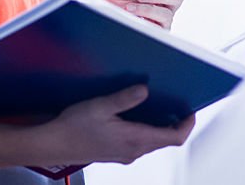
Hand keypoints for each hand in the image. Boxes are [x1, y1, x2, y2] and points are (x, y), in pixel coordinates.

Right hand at [38, 85, 194, 165]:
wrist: (53, 145)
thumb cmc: (73, 128)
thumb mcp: (100, 106)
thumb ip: (125, 98)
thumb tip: (145, 90)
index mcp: (134, 139)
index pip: (173, 138)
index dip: (186, 125)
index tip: (190, 111)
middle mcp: (133, 150)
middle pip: (165, 140)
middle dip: (175, 123)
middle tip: (177, 105)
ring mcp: (125, 153)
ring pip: (152, 142)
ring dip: (160, 127)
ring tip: (159, 107)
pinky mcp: (116, 152)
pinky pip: (140, 143)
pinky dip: (146, 130)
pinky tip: (136, 116)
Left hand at [104, 0, 187, 29]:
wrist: (104, 19)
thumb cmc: (115, 3)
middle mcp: (166, 4)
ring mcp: (163, 19)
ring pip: (169, 11)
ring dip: (149, 5)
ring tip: (131, 5)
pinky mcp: (159, 31)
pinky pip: (160, 22)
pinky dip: (146, 14)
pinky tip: (133, 12)